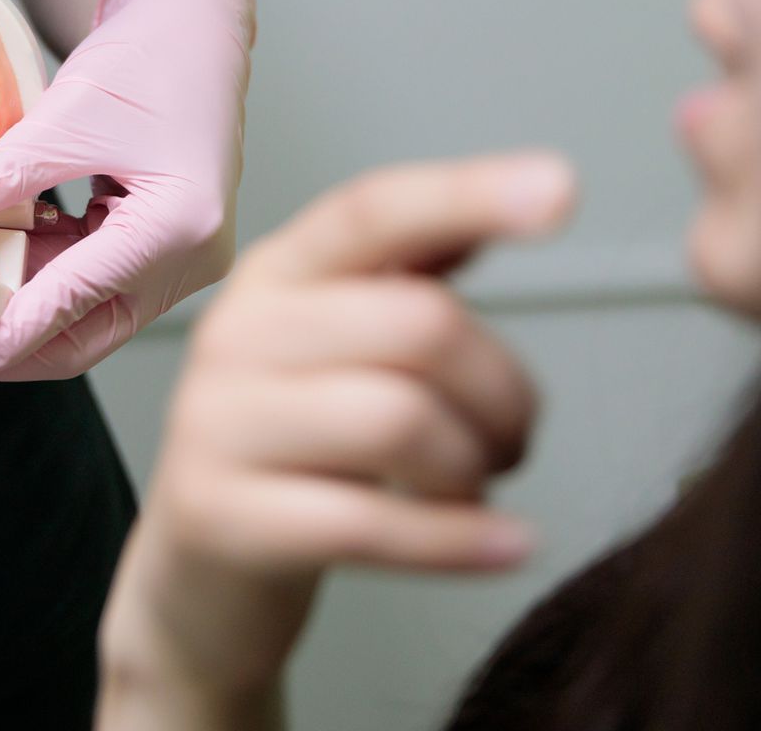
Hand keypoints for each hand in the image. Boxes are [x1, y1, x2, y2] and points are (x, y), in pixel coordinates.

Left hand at [0, 0, 253, 385]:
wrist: (196, 17)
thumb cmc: (156, 54)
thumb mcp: (69, 113)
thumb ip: (8, 173)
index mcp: (178, 229)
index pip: (72, 308)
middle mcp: (187, 257)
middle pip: (81, 335)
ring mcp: (176, 253)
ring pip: (80, 313)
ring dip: (10, 310)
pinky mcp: (156, 240)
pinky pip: (88, 277)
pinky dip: (35, 274)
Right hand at [97, 153, 574, 717]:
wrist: (199, 574)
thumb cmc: (297, 448)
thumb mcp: (341, 344)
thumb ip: (416, 270)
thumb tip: (523, 188)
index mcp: (279, 272)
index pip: (373, 211)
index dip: (466, 194)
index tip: (560, 186)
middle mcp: (238, 331)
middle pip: (417, 324)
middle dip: (502, 388)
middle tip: (515, 435)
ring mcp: (218, 423)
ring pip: (399, 419)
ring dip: (476, 464)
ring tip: (480, 485)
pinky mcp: (221, 517)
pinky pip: (367, 524)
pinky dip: (459, 540)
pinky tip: (508, 545)